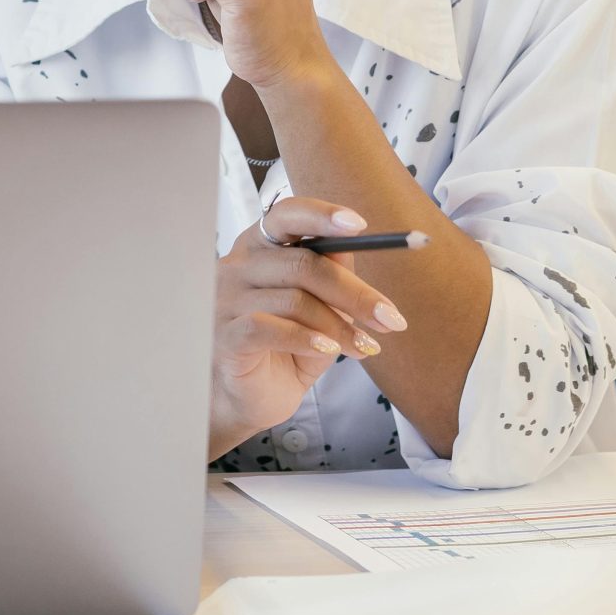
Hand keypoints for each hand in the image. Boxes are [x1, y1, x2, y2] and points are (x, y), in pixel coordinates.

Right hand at [210, 197, 407, 459]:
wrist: (249, 399)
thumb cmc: (284, 349)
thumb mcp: (319, 310)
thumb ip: (330, 276)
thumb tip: (353, 247)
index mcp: (259, 248)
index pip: (286, 215)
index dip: (322, 215)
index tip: (361, 226)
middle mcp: (237, 267)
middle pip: (303, 264)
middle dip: (355, 292)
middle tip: (391, 318)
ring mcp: (226, 300)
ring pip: (295, 300)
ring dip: (340, 326)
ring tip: (364, 347)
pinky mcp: (224, 335)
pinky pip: (269, 328)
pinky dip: (307, 338)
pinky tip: (331, 350)